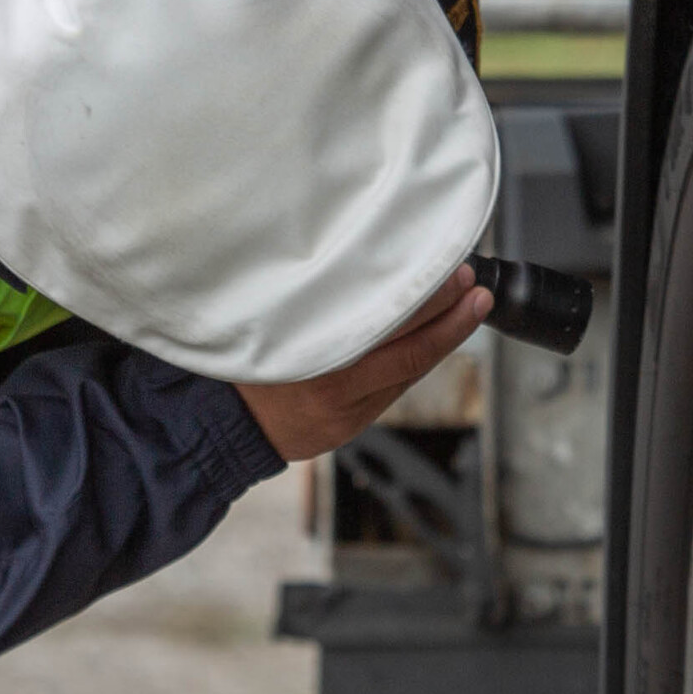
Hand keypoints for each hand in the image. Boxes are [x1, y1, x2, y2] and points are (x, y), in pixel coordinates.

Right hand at [237, 270, 494, 462]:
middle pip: (408, 350)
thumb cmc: (237, 364)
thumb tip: (358, 265)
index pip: (388, 326)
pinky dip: (414, 362)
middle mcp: (334, 387)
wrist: (219, 427)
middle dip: (448, 317)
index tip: (454, 274)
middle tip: (473, 286)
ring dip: (441, 338)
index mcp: (312, 355)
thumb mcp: (268, 323)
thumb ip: (314, 302)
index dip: (429, 301)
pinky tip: (431, 338)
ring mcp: (344, 413)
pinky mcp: (348, 428)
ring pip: (406, 373)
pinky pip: (391, 391)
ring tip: (468, 307)